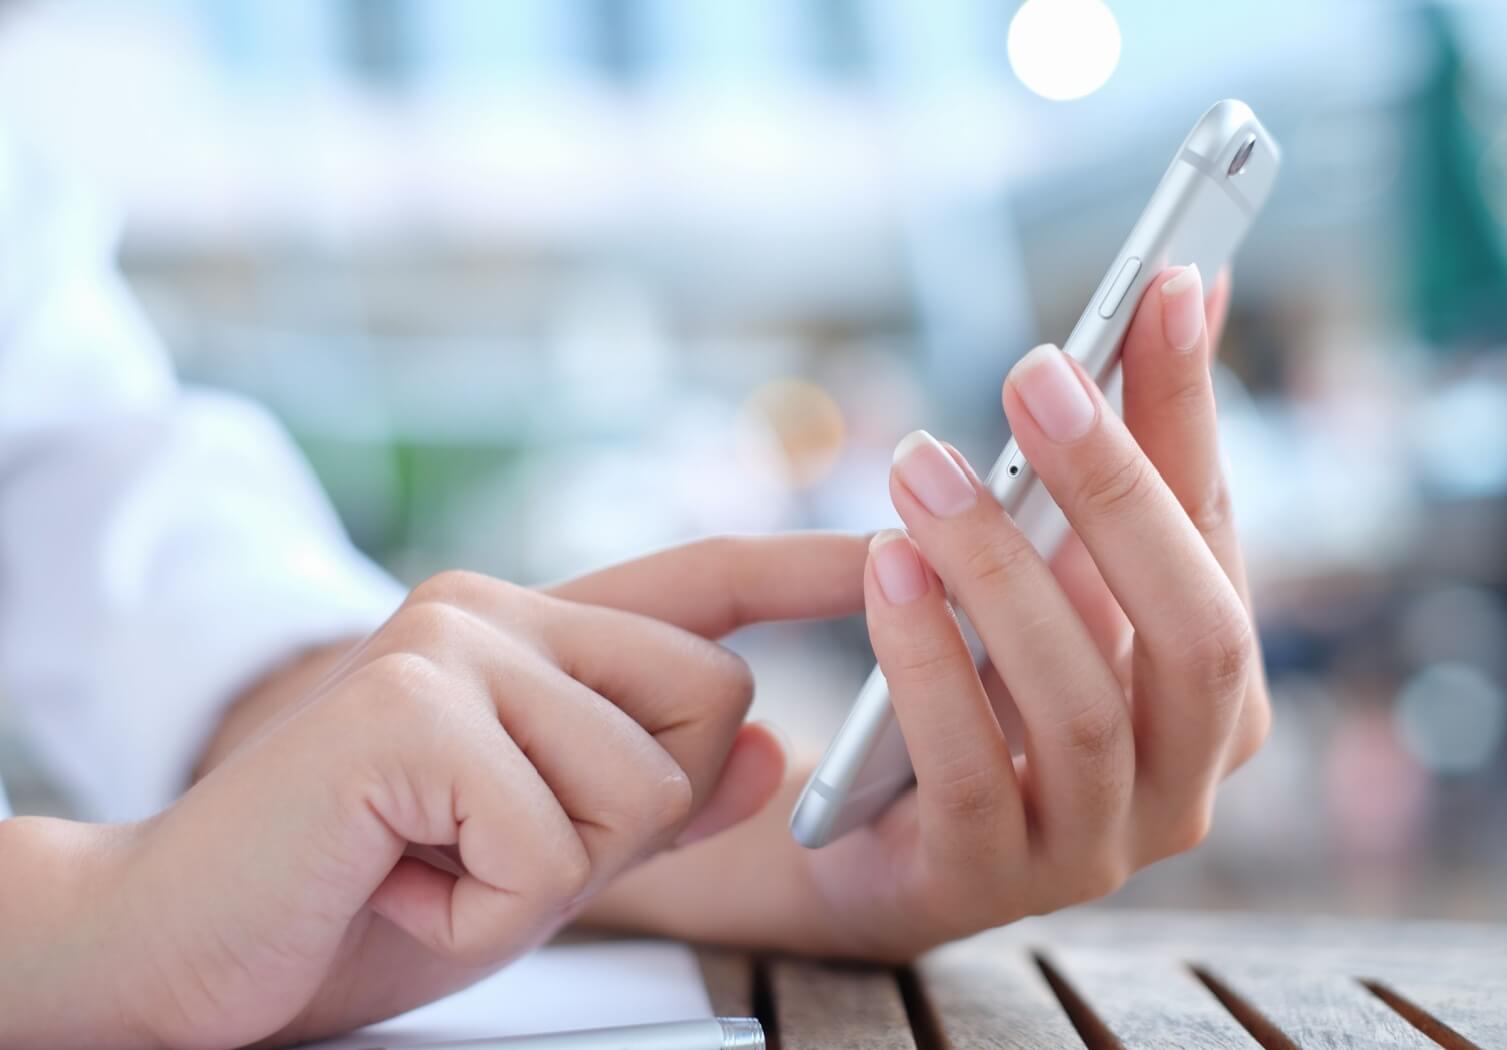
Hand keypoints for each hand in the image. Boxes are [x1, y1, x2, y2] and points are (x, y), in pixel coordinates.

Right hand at [0, 535, 864, 1047]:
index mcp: (529, 631)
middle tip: (496, 848)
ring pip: (641, 783)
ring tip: (436, 865)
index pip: (699, 582)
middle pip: (707, 704)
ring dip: (550, 875)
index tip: (892, 548)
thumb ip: (656, 794)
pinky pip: (547, 842)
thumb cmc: (361, 893)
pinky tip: (400, 883)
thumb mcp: (544, 852)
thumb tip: (775, 745)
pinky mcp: (408, 710)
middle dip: (636, 818)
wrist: (182, 944)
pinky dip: (488, 909)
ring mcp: (450, 645)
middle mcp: (493, 610)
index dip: (805, 567)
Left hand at [584, 267, 1269, 958]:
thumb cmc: (980, 686)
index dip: (1191, 412)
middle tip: (1038, 368)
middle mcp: (1184, 779)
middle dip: (1118, 489)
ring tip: (923, 463)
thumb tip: (1187, 294)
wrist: (867, 837)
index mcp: (1217, 695)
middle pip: (1194, 633)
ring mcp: (1095, 845)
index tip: (1167, 285)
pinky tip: (885, 566)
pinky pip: (967, 770)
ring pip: (1079, 703)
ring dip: (1001, 568)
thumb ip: (1119, 458)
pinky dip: (926, 662)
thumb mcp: (1051, 567)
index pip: (1218, 537)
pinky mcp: (985, 881)